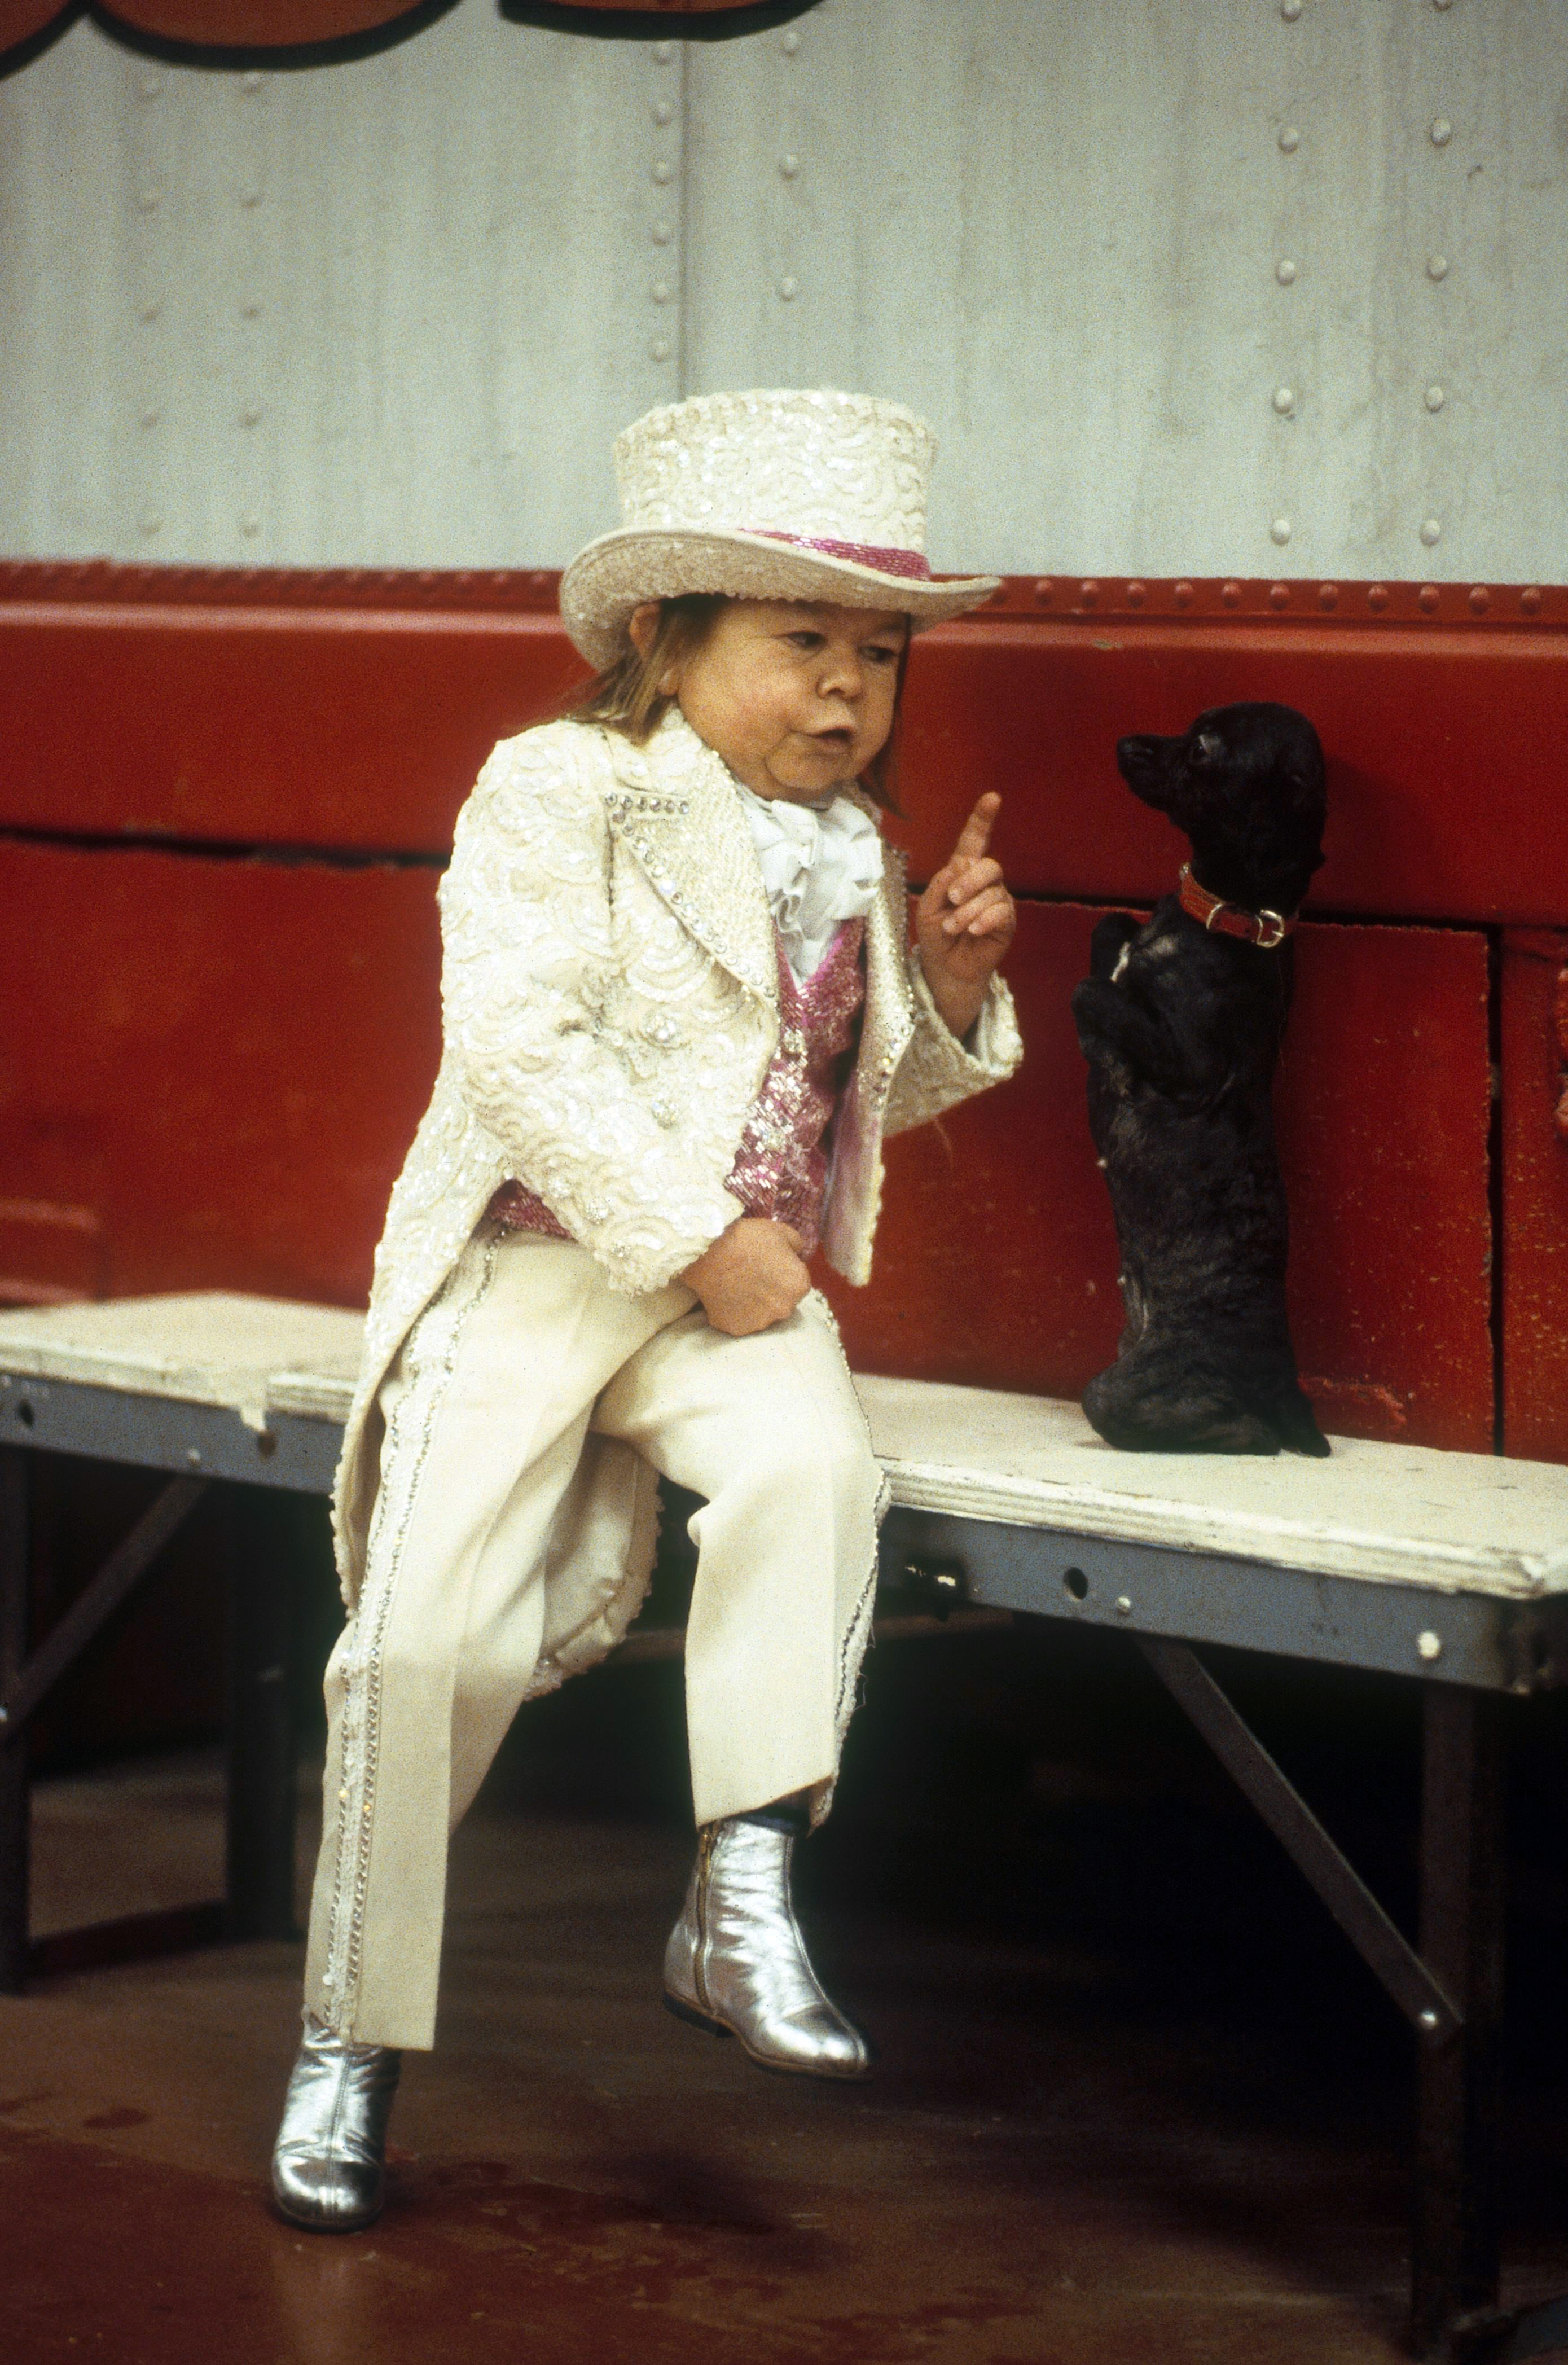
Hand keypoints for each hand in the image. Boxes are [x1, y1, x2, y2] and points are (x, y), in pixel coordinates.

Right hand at [678, 1217, 810, 1336]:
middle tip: (752, 1276)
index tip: (767, 1265)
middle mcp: (784, 1309)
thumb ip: (796, 1246)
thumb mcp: (779, 1231)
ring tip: (737, 1286)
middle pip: (781, 1301)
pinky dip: (734, 1312)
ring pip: (761, 1314)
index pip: (796, 1282)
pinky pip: (739, 1321)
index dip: (782, 1273)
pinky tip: (726, 1296)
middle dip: (771, 1291)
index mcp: (798, 1285)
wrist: (706, 1252)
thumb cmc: (745, 1238)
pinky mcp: (736, 1328)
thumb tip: (797, 1256)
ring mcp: (760, 1322)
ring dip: (754, 1304)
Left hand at [915, 792, 1016, 1038]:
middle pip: (988, 866)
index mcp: (962, 873)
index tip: (992, 798)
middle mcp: (984, 883)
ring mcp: (998, 901)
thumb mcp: (927, 906)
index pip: (974, 841)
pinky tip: (972, 931)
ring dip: (967, 910)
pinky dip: (983, 920)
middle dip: (969, 881)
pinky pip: (1001, 912)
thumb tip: (960, 865)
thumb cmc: (935, 935)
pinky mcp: (1007, 922)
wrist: (945, 968)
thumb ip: (940, 883)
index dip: (983, 819)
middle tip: (951, 899)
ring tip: (952, 927)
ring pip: (992, 893)